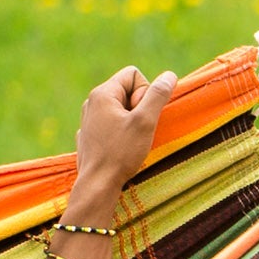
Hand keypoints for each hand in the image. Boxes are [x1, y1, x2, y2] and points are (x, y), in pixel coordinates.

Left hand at [73, 63, 175, 198]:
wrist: (97, 184)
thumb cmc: (120, 153)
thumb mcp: (145, 121)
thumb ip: (158, 95)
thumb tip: (169, 76)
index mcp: (102, 93)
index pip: (134, 74)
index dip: (145, 92)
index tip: (141, 115)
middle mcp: (92, 102)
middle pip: (127, 91)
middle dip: (139, 108)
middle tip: (137, 129)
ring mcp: (89, 119)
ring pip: (121, 109)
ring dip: (132, 122)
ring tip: (130, 140)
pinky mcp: (90, 135)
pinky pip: (113, 124)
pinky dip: (121, 133)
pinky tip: (120, 148)